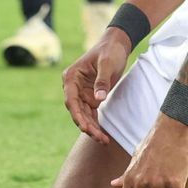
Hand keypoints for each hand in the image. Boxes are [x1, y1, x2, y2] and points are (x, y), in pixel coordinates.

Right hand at [61, 28, 131, 142]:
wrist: (116, 46)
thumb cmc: (110, 51)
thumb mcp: (107, 64)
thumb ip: (102, 81)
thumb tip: (98, 100)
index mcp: (71, 77)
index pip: (70, 99)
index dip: (76, 114)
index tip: (84, 127)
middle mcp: (73, 87)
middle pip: (77, 110)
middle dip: (86, 125)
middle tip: (98, 137)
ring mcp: (82, 94)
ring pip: (84, 115)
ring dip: (92, 128)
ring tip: (103, 141)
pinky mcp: (91, 98)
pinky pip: (91, 115)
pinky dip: (96, 125)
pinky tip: (102, 136)